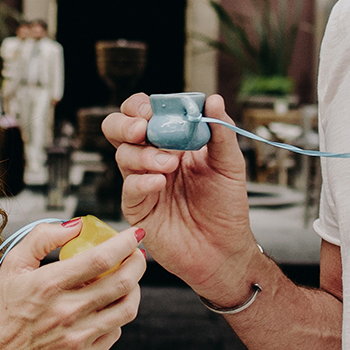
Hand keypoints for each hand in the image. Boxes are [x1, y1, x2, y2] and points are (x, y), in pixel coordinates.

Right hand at [0, 218, 144, 349]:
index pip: (101, 259)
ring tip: (128, 279)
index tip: (134, 234)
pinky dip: (116, 315)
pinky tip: (106, 307)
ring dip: (134, 289)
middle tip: (136, 254)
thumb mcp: (13, 265)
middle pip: (122, 282)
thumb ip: (42, 237)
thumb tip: (76, 226)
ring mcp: (78, 338)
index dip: (124, 243)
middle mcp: (66, 312)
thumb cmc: (2, 311)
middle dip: (137, 263)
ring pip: (126, 309)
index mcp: (48, 285)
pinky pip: (115, 331)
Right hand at [103, 93, 256, 305]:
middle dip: (126, 124)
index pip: (144, 113)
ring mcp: (142, 183)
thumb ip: (220, 131)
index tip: (153, 109)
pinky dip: (142, 181)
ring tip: (169, 165)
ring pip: (123, 156)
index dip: (141, 106)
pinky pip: (129, 188)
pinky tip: (159, 183)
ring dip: (144, 154)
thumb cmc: (227, 207)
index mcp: (172, 142)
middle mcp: (152, 158)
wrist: (225, 250)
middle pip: (119, 129)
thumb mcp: (230, 164)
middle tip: (144, 128)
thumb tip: (212, 99)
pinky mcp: (138, 209)